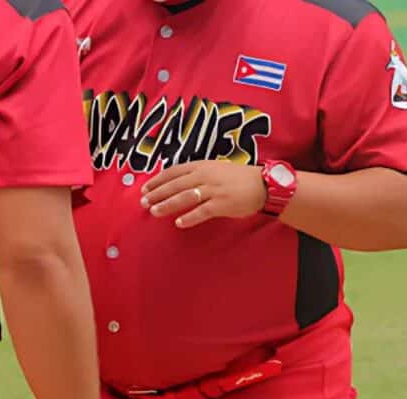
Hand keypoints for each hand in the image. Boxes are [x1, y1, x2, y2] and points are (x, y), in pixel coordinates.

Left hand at [140, 160, 266, 227]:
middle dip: (157, 193)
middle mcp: (205, 176)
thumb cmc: (237, 178)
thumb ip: (196, 173)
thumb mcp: (215, 169)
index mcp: (201, 166)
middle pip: (175, 185)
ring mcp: (214, 190)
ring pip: (184, 197)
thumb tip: (175, 182)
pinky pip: (202, 211)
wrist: (263, 184)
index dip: (157, 180)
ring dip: (167, 205)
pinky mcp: (222, 204)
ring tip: (154, 211)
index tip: (145, 188)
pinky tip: (179, 223)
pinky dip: (190, 217)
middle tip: (143, 201)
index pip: (173, 172)